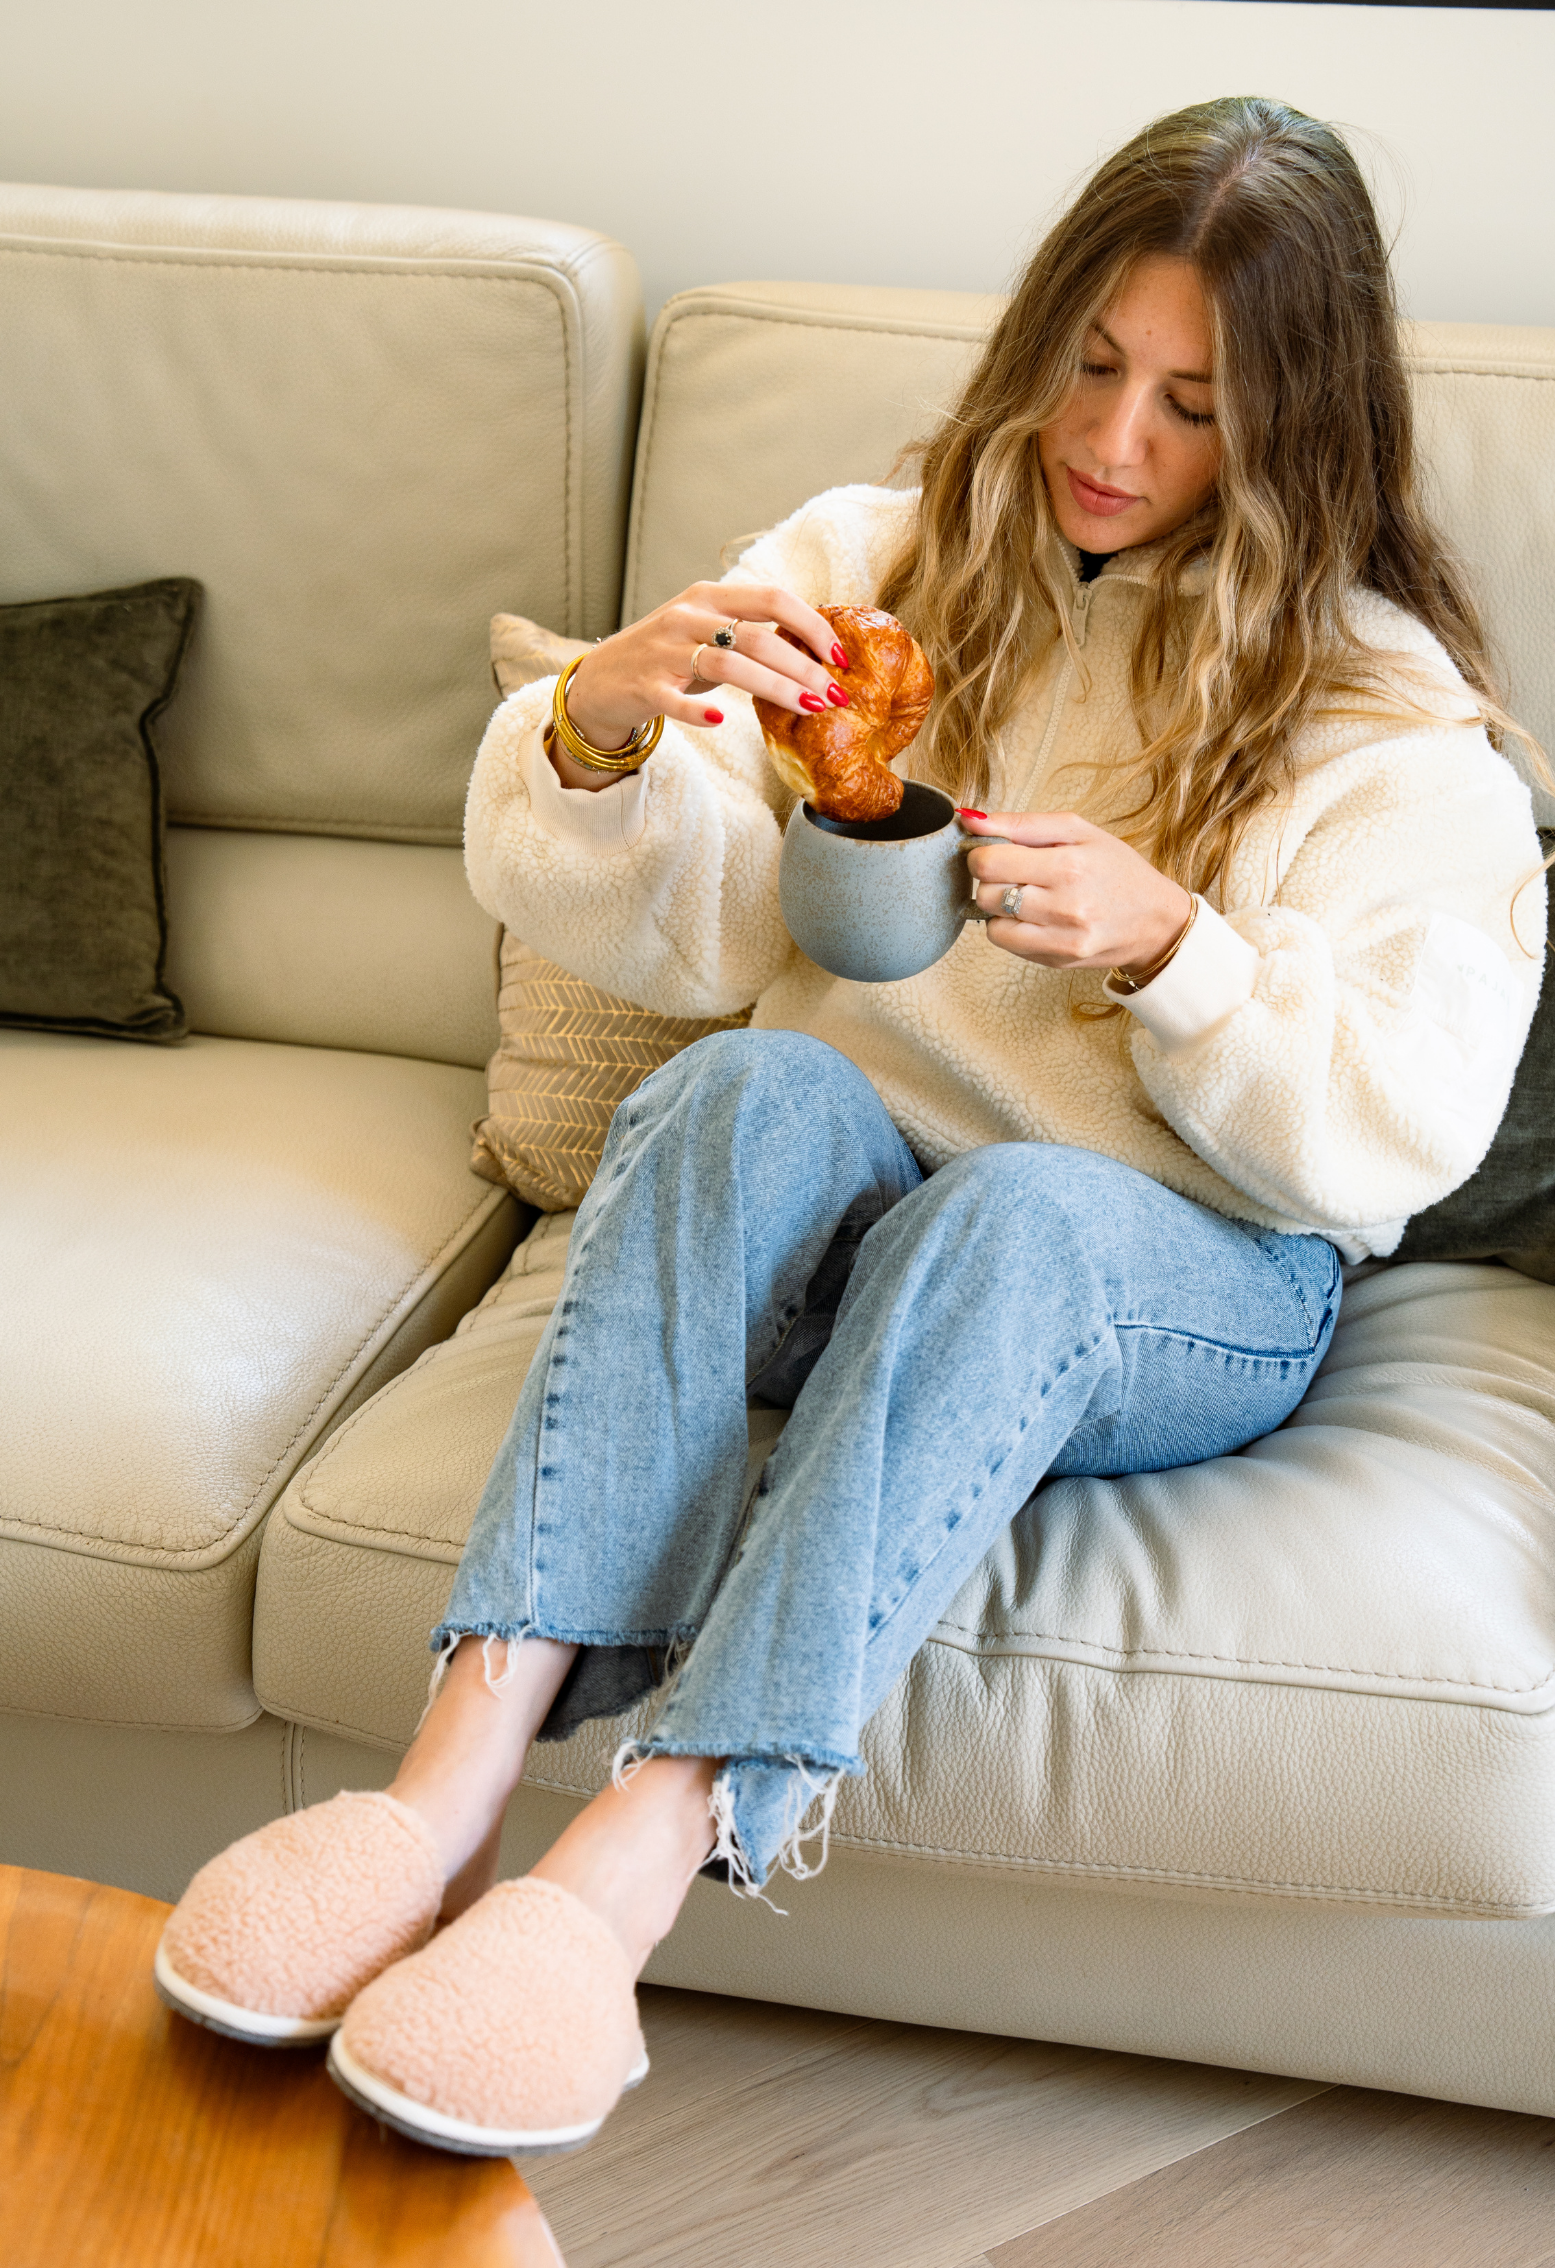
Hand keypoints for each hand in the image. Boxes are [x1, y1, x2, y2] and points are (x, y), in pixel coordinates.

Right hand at [558, 581, 850, 764]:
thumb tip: (815, 650)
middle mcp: (688, 616)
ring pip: (728, 664)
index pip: (772, 598)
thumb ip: (750, 632)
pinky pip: (675, 700)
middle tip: (835, 695)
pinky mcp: (644, 686)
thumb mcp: (708, 631)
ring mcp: (664, 650)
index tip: (840, 656)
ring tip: (808, 710)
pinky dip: (699, 711)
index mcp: (710, 596)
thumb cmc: (668, 657)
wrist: (601, 680)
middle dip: (804, 667)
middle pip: (758, 636)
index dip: (811, 625)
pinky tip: (721, 721)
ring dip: (775, 688)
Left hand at [962, 810, 1191, 976]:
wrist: (1154, 919)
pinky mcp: (1056, 961)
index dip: (982, 854)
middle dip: (990, 881)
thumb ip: (1022, 824)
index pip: (989, 863)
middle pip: (986, 894)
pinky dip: (1010, 928)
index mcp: (1069, 866)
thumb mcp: (1077, 831)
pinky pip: (1007, 945)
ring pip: (991, 924)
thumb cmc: (1117, 869)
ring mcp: (1060, 940)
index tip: (994, 851)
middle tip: (1014, 873)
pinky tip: (1034, 916)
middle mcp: (1065, 907)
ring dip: (998, 907)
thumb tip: (970, 821)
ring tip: (1026, 895)